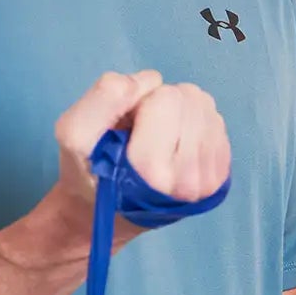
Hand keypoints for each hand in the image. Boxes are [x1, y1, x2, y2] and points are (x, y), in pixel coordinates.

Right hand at [51, 71, 232, 247]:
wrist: (110, 215)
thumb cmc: (90, 171)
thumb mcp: (74, 132)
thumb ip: (105, 97)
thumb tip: (152, 79)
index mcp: (151, 171)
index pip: (166, 98)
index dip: (141, 100)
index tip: (128, 125)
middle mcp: (188, 179)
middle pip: (189, 98)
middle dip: (162, 104)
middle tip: (142, 132)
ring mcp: (209, 180)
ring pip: (205, 105)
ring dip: (179, 112)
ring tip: (158, 138)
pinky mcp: (222, 176)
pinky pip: (216, 121)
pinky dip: (194, 124)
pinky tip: (176, 145)